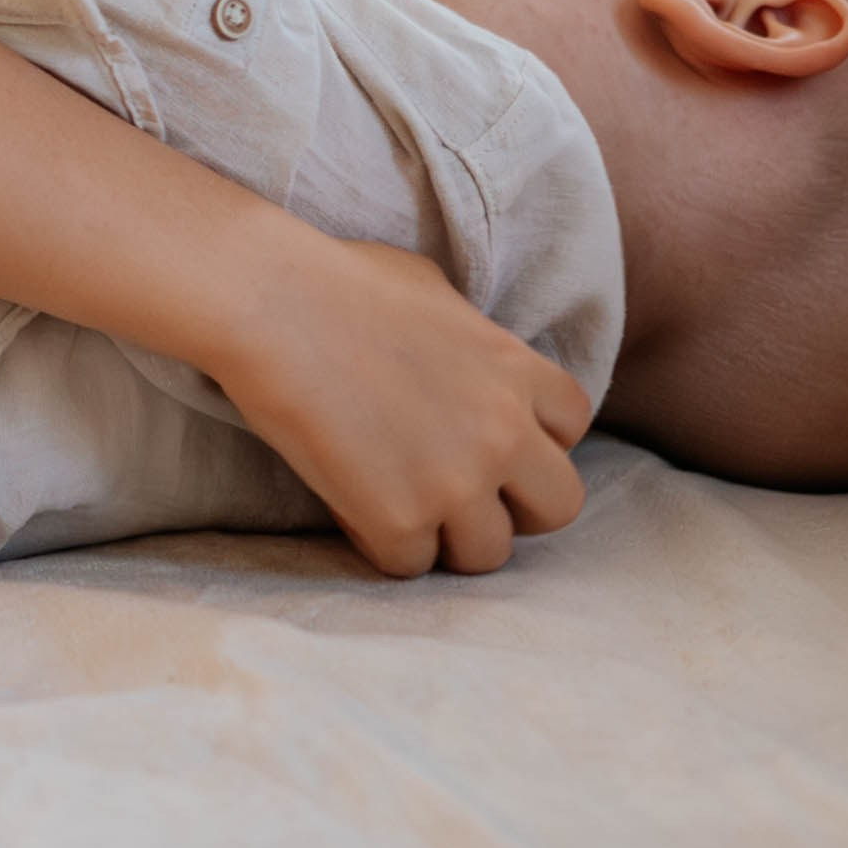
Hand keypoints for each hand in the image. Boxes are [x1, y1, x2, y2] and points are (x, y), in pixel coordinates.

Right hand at [211, 229, 590, 575]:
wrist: (273, 304)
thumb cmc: (339, 281)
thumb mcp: (435, 292)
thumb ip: (472, 342)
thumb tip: (468, 365)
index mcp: (514, 369)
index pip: (574, 426)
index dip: (535, 437)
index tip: (493, 437)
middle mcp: (501, 432)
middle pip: (559, 506)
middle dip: (517, 505)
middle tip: (465, 492)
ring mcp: (455, 483)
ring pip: (489, 554)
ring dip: (449, 537)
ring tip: (402, 503)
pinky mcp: (398, 520)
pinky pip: (411, 566)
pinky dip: (383, 544)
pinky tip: (353, 505)